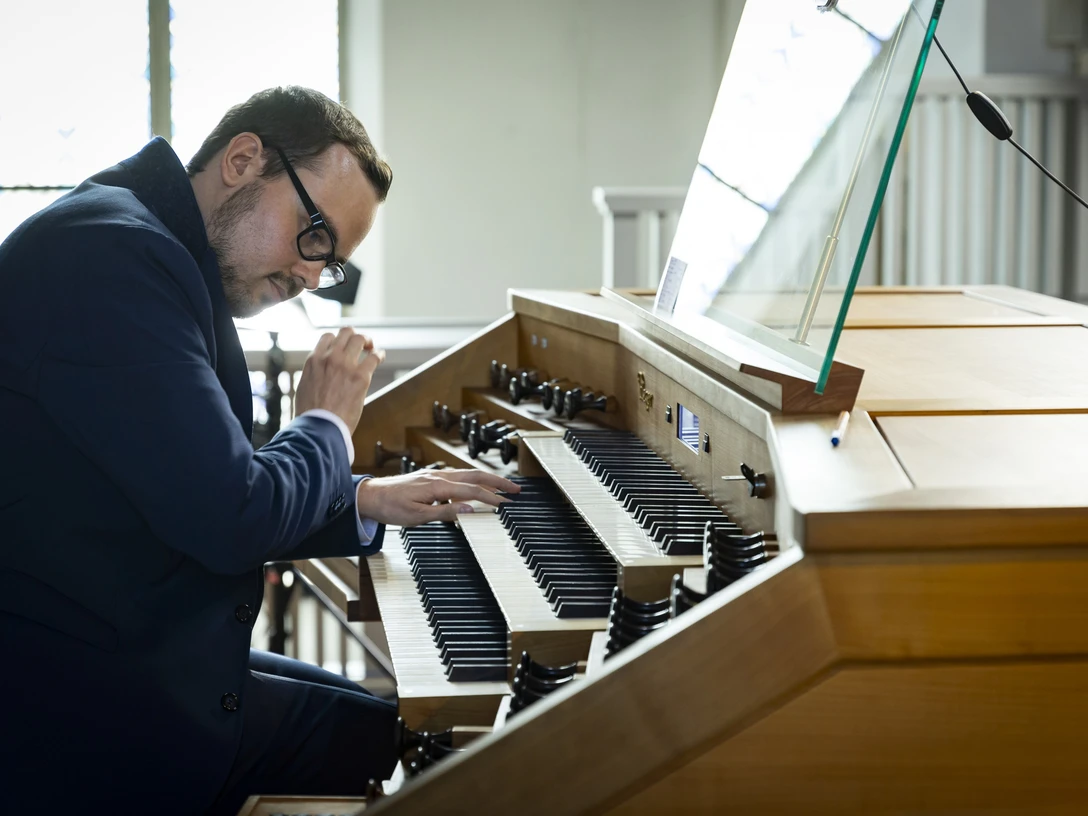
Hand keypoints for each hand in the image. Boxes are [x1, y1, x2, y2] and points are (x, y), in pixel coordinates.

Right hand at [294, 328, 385, 429]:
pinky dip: (379, 354)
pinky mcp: (360, 376)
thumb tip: (318, 375)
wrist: (319, 427)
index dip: (339, 340)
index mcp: (314, 360)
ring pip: (360, 339)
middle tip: (362, 345)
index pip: (328, 337)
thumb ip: (313, 375)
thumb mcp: (303, 387)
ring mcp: (345, 365)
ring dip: (368, 342)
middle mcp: (329, 358)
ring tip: (371, 349)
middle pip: (346, 333)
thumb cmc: (310, 415)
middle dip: (355, 336)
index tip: (345, 347)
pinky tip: (380, 357)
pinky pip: (374, 356)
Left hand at [356, 469, 521, 525]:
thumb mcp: (417, 517)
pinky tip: (475, 488)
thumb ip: (445, 512)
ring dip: (487, 480)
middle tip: (516, 490)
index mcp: (437, 486)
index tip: (506, 505)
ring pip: (467, 474)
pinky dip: (472, 481)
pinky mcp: (430, 477)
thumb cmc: (390, 508)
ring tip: (503, 487)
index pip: (472, 491)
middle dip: (498, 482)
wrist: (370, 496)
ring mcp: (434, 475)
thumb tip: (470, 510)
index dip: (491, 498)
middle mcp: (438, 476)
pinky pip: (457, 477)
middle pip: (475, 475)